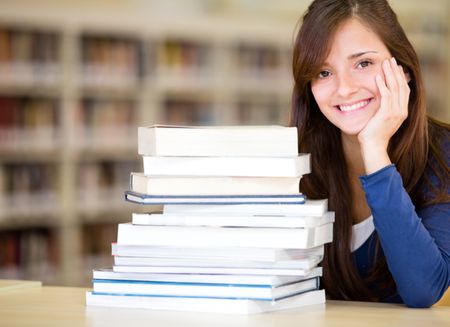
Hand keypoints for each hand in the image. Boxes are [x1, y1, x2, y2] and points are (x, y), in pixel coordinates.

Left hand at [358, 57, 409, 173]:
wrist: (373, 147)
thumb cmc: (373, 134)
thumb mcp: (382, 119)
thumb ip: (384, 109)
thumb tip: (380, 100)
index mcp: (402, 112)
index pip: (404, 90)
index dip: (401, 77)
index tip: (396, 67)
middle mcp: (401, 111)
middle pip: (402, 86)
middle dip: (396, 72)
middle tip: (391, 59)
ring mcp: (395, 112)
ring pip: (395, 88)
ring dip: (390, 74)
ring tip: (385, 63)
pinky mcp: (386, 114)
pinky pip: (386, 96)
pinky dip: (382, 85)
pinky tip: (378, 76)